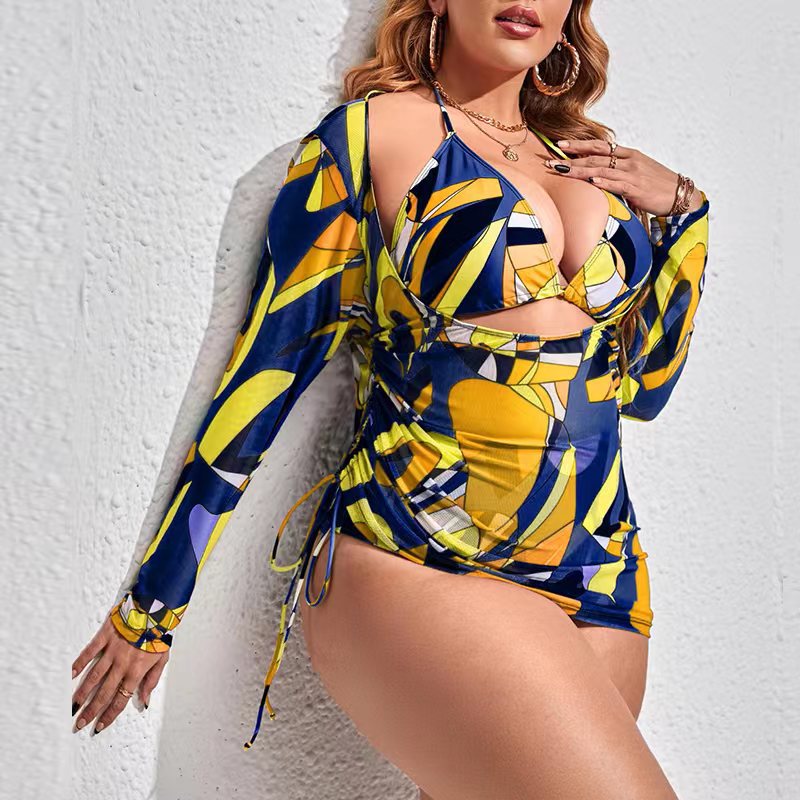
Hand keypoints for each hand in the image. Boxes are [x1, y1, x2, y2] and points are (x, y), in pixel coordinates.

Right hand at [71, 609, 168, 735]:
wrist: (156, 610)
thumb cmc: (159, 634)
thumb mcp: (162, 659)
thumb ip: (151, 681)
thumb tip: (144, 701)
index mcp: (136, 671)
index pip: (120, 699)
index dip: (109, 714)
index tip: (99, 726)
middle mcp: (122, 664)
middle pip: (104, 692)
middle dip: (91, 710)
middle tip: (79, 723)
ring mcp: (112, 651)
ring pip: (94, 676)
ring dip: (82, 692)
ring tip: (73, 706)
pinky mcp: (105, 637)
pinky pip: (90, 652)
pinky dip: (80, 663)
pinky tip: (71, 674)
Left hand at [545, 139, 703, 216]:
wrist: (680, 194)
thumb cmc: (657, 184)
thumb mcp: (637, 172)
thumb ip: (618, 170)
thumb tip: (598, 175)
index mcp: (628, 154)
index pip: (599, 146)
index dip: (579, 144)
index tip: (560, 144)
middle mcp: (628, 160)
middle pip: (594, 157)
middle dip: (571, 159)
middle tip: (550, 161)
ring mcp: (632, 173)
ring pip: (601, 169)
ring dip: (579, 170)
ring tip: (561, 171)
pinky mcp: (636, 188)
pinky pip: (616, 184)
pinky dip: (603, 182)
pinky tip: (590, 180)